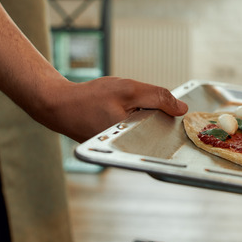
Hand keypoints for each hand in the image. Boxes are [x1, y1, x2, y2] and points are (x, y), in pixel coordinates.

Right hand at [36, 77, 188, 142]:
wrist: (59, 105)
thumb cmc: (91, 97)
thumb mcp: (129, 90)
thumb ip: (157, 97)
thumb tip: (182, 109)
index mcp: (132, 141)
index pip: (164, 136)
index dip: (173, 122)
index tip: (178, 112)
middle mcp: (127, 151)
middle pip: (157, 136)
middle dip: (160, 119)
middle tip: (150, 105)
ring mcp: (120, 149)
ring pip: (147, 133)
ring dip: (149, 119)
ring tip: (134, 107)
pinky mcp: (116, 145)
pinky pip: (136, 133)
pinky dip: (138, 121)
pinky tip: (129, 111)